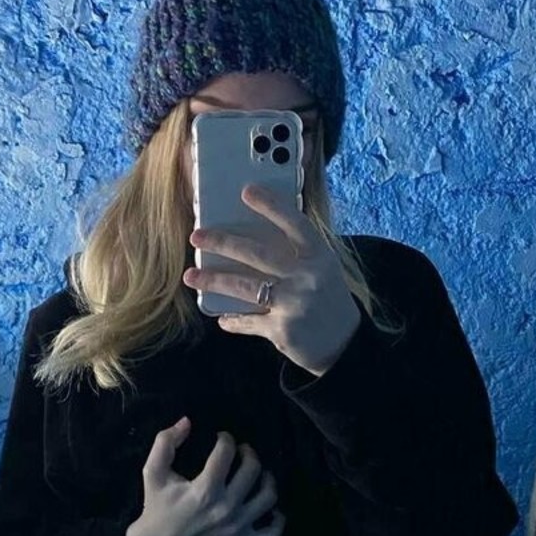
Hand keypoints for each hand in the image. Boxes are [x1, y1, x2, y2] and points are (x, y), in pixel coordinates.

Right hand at [124, 416, 285, 535]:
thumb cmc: (157, 508)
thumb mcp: (153, 473)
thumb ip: (165, 442)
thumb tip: (187, 421)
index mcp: (205, 490)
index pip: (226, 452)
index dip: (226, 439)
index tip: (222, 438)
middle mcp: (226, 508)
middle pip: (253, 470)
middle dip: (249, 453)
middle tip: (242, 451)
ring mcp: (237, 527)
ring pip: (268, 497)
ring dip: (267, 479)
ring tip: (258, 473)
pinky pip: (272, 533)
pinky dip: (278, 520)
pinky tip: (271, 508)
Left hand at [182, 184, 362, 376]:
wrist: (344, 344)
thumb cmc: (327, 299)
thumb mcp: (322, 270)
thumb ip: (296, 254)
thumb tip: (250, 236)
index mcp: (319, 257)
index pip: (295, 224)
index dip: (271, 206)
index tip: (246, 191)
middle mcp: (307, 277)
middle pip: (258, 254)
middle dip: (222, 243)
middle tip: (196, 236)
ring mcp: (294, 304)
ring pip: (244, 287)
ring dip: (213, 280)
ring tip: (191, 276)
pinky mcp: (282, 330)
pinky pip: (247, 321)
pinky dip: (232, 320)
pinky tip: (222, 318)